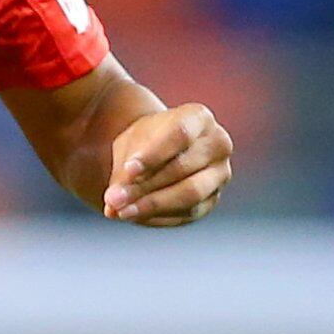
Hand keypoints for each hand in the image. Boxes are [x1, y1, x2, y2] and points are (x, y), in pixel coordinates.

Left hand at [101, 101, 232, 224]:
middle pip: (182, 168)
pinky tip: (135, 215)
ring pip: (189, 194)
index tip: (128, 170)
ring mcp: (220, 174)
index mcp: (199, 118)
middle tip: (114, 199)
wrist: (162, 151)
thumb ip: (124, 171)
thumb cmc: (146, 142)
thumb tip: (113, 204)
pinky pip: (187, 213)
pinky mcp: (213, 199)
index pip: (180, 134)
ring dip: (152, 205)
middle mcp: (218, 144)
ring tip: (121, 211)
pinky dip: (158, 216)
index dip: (153, 154)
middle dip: (144, 186)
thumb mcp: (130, 145)